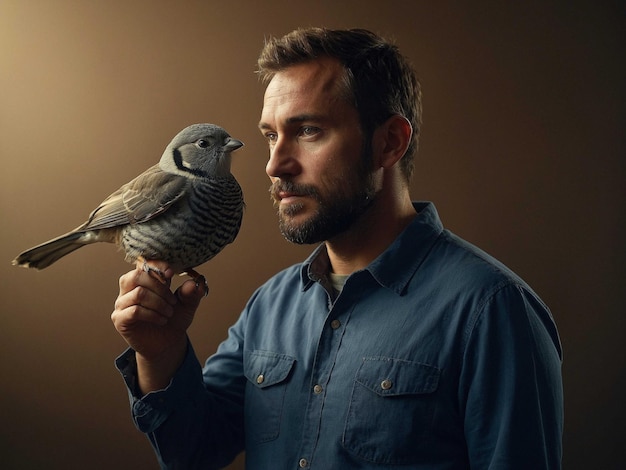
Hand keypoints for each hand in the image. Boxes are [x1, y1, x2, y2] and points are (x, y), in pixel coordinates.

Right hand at [111, 260, 205, 392]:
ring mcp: (122, 304)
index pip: (144, 263)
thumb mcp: (187, 305)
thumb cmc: (173, 319)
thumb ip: (191, 293)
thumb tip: (194, 283)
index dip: (156, 265)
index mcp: (144, 279)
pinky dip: (152, 315)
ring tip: (169, 313)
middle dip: (160, 288)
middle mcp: (129, 289)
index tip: (171, 273)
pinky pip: (134, 311)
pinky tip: (162, 320)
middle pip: (138, 276)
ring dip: (159, 303)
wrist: (167, 343)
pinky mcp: (120, 319)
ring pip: (138, 293)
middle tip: (173, 302)